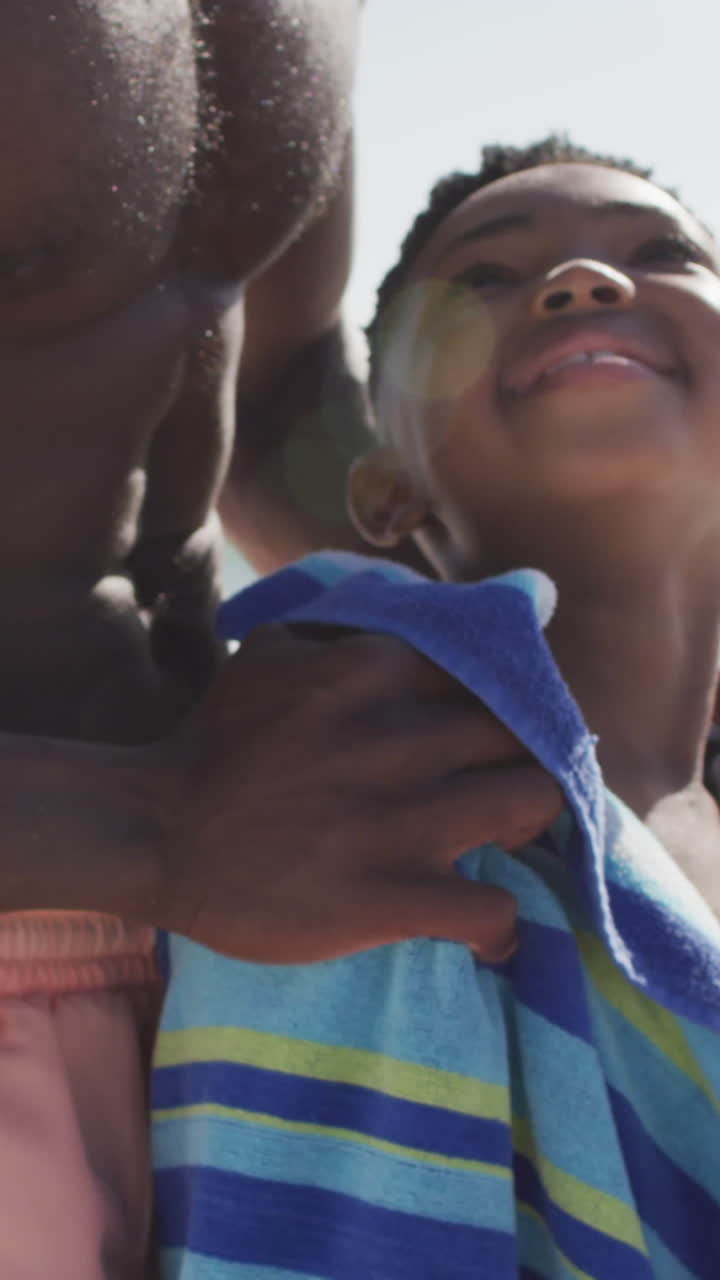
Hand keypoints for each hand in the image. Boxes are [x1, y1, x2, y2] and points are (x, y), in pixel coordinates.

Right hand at [159, 624, 562, 962]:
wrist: (158, 834)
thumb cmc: (215, 742)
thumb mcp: (270, 653)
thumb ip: (340, 628)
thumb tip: (400, 607)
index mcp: (375, 673)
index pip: (493, 668)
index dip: (508, 698)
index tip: (499, 723)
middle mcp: (400, 738)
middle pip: (524, 734)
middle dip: (526, 756)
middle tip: (507, 777)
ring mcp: (401, 821)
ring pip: (533, 803)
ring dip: (531, 823)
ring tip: (501, 838)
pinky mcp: (391, 897)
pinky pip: (493, 910)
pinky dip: (498, 923)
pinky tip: (480, 924)